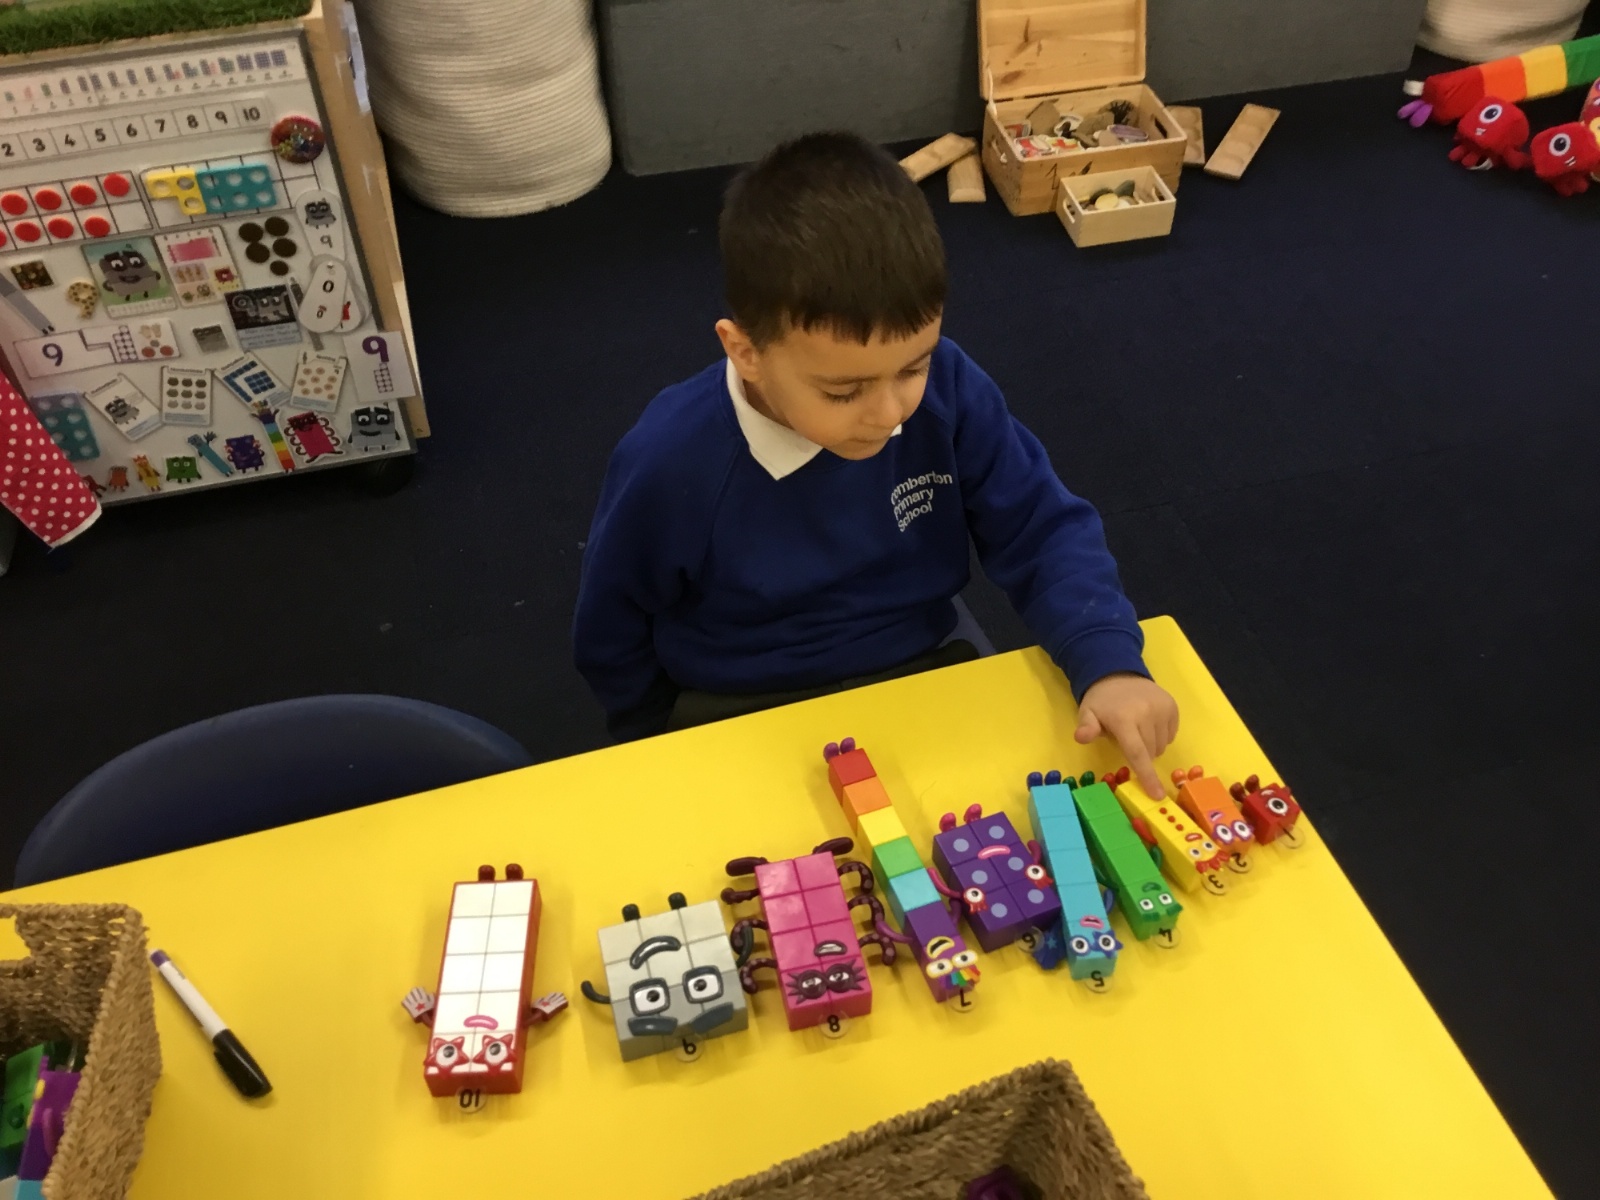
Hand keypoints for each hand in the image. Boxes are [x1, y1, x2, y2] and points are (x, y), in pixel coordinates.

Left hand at [1074, 673, 1178, 797]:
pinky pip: (1171, 734)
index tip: (1156, 795)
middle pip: (1150, 752)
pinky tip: (1149, 724)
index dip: (1147, 776)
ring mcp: (1163, 709)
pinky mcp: (1173, 706)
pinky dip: (1162, 736)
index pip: (1137, 753)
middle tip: (1127, 741)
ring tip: (1137, 731)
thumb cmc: (1102, 701)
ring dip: (1152, 746)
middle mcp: (1147, 713)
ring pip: (1162, 745)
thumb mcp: (1087, 713)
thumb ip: (1087, 727)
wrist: (1118, 673)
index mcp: (1124, 719)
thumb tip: (1081, 738)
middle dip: (1141, 755)